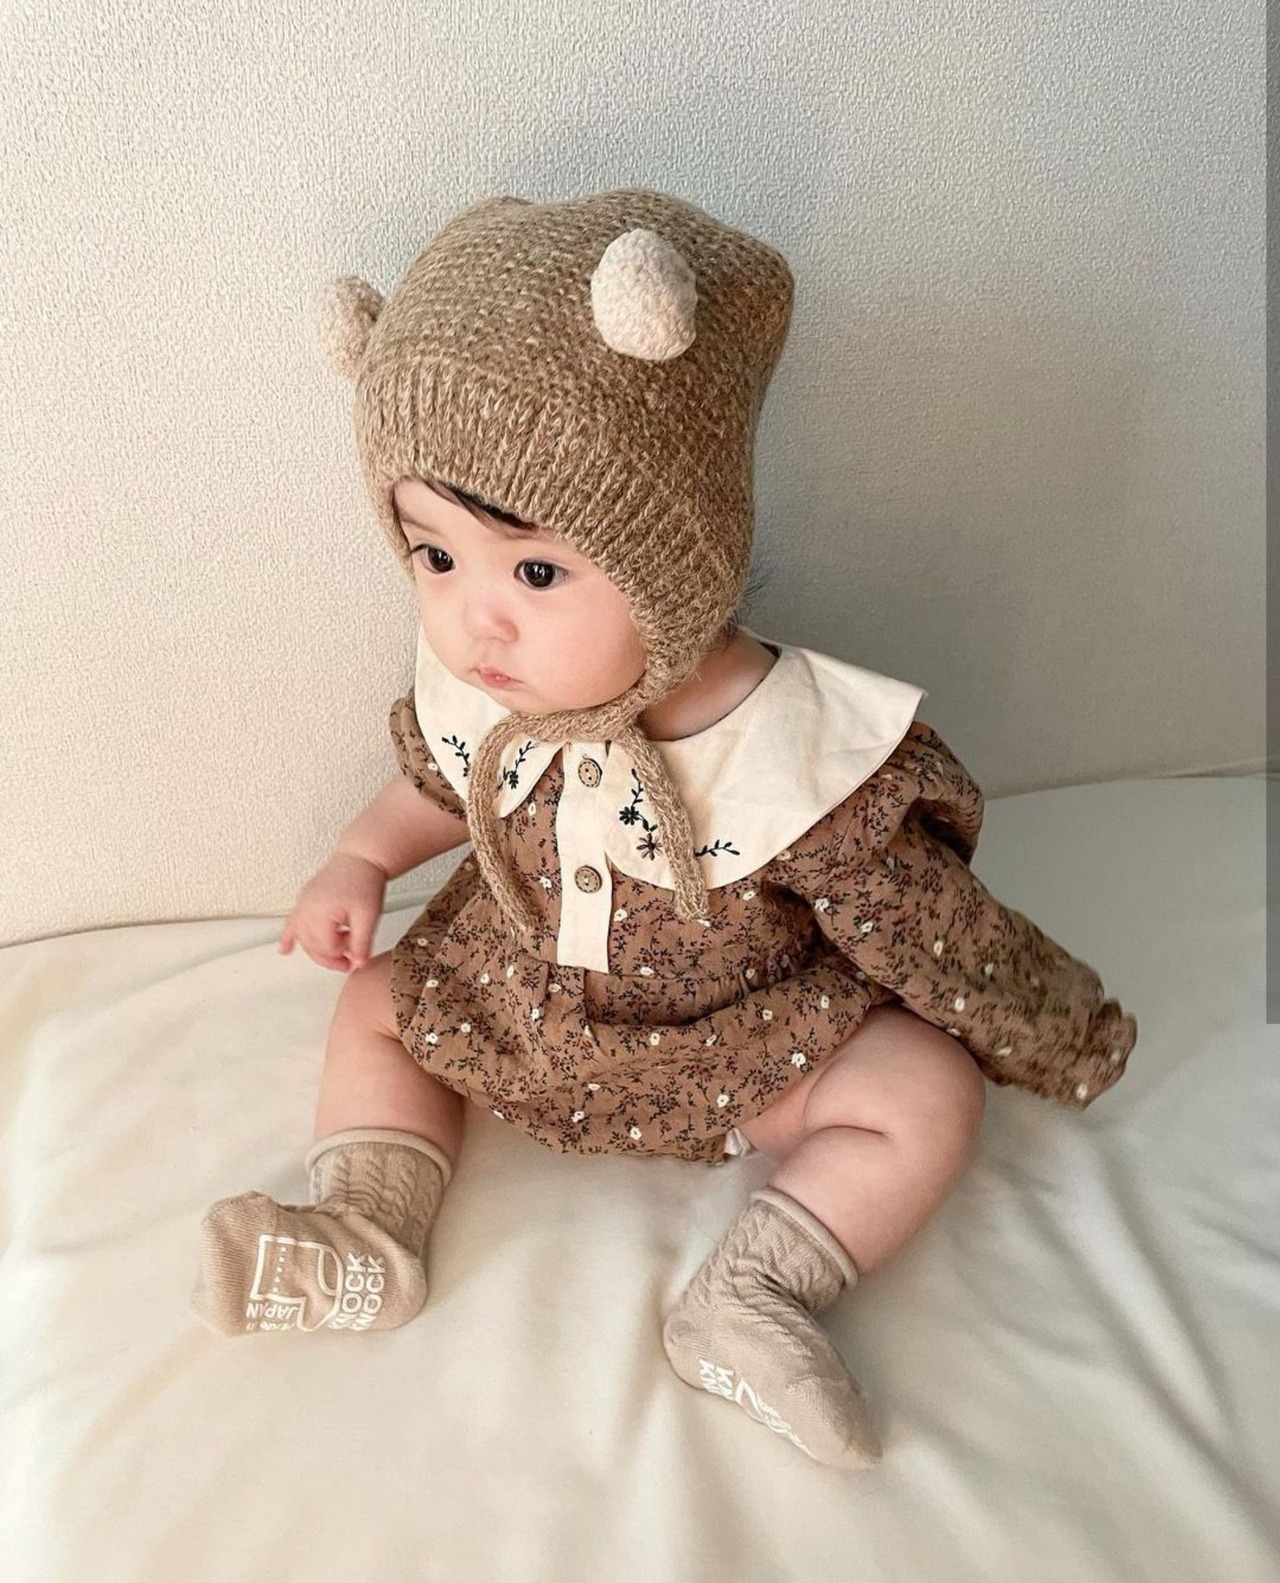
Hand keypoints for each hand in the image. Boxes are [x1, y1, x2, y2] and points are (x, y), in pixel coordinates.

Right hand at [278, 852, 387, 972]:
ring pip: (301, 937)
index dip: (343, 954)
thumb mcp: (369, 915)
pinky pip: (291, 922)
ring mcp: (303, 903)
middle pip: (311, 946)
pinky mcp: (304, 899)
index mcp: (320, 913)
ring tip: (334, 955)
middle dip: (330, 957)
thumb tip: (359, 964)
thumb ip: (362, 942)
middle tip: (349, 960)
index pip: (326, 948)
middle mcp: (306, 908)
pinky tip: (284, 949)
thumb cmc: (364, 881)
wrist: (361, 856)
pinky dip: (288, 937)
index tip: (357, 951)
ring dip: (316, 949)